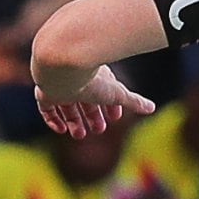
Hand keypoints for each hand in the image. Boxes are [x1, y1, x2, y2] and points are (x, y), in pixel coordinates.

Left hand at [34, 61, 154, 135]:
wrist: (63, 64)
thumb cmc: (91, 76)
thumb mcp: (116, 93)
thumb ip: (133, 101)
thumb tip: (152, 108)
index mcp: (95, 74)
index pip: (104, 90)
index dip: (110, 105)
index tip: (116, 118)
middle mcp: (77, 79)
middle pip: (85, 99)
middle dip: (93, 115)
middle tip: (99, 130)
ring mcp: (60, 85)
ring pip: (66, 104)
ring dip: (74, 121)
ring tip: (80, 135)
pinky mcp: (46, 91)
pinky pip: (46, 108)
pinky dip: (53, 120)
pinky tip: (61, 130)